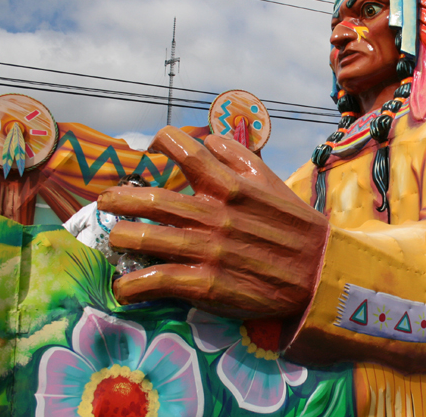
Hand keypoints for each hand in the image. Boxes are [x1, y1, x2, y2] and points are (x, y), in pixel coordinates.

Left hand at [97, 126, 328, 317]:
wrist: (320, 273)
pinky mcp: (205, 284)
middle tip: (106, 200)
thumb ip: (239, 158)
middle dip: (119, 198)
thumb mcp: (273, 183)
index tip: (153, 146)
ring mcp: (207, 250)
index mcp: (231, 187)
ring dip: (120, 237)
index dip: (163, 142)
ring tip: (115, 238)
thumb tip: (208, 138)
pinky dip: (132, 285)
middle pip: (151, 200)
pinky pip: (155, 282)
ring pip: (144, 239)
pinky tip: (124, 287)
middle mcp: (214, 215)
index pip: (187, 152)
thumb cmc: (296, 227)